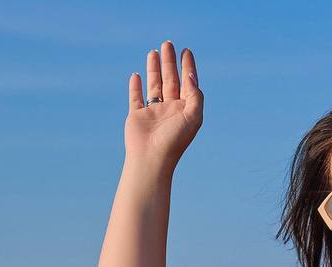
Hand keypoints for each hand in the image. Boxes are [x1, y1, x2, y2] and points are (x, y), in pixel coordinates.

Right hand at [125, 40, 202, 170]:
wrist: (151, 159)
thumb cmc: (174, 141)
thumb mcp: (193, 117)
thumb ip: (195, 95)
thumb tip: (190, 75)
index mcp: (184, 111)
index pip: (187, 84)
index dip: (188, 67)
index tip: (186, 51)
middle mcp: (170, 110)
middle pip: (170, 80)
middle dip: (170, 62)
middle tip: (168, 44)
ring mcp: (153, 112)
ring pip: (154, 85)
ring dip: (154, 69)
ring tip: (154, 51)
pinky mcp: (137, 115)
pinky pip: (136, 97)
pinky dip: (136, 86)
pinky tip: (136, 75)